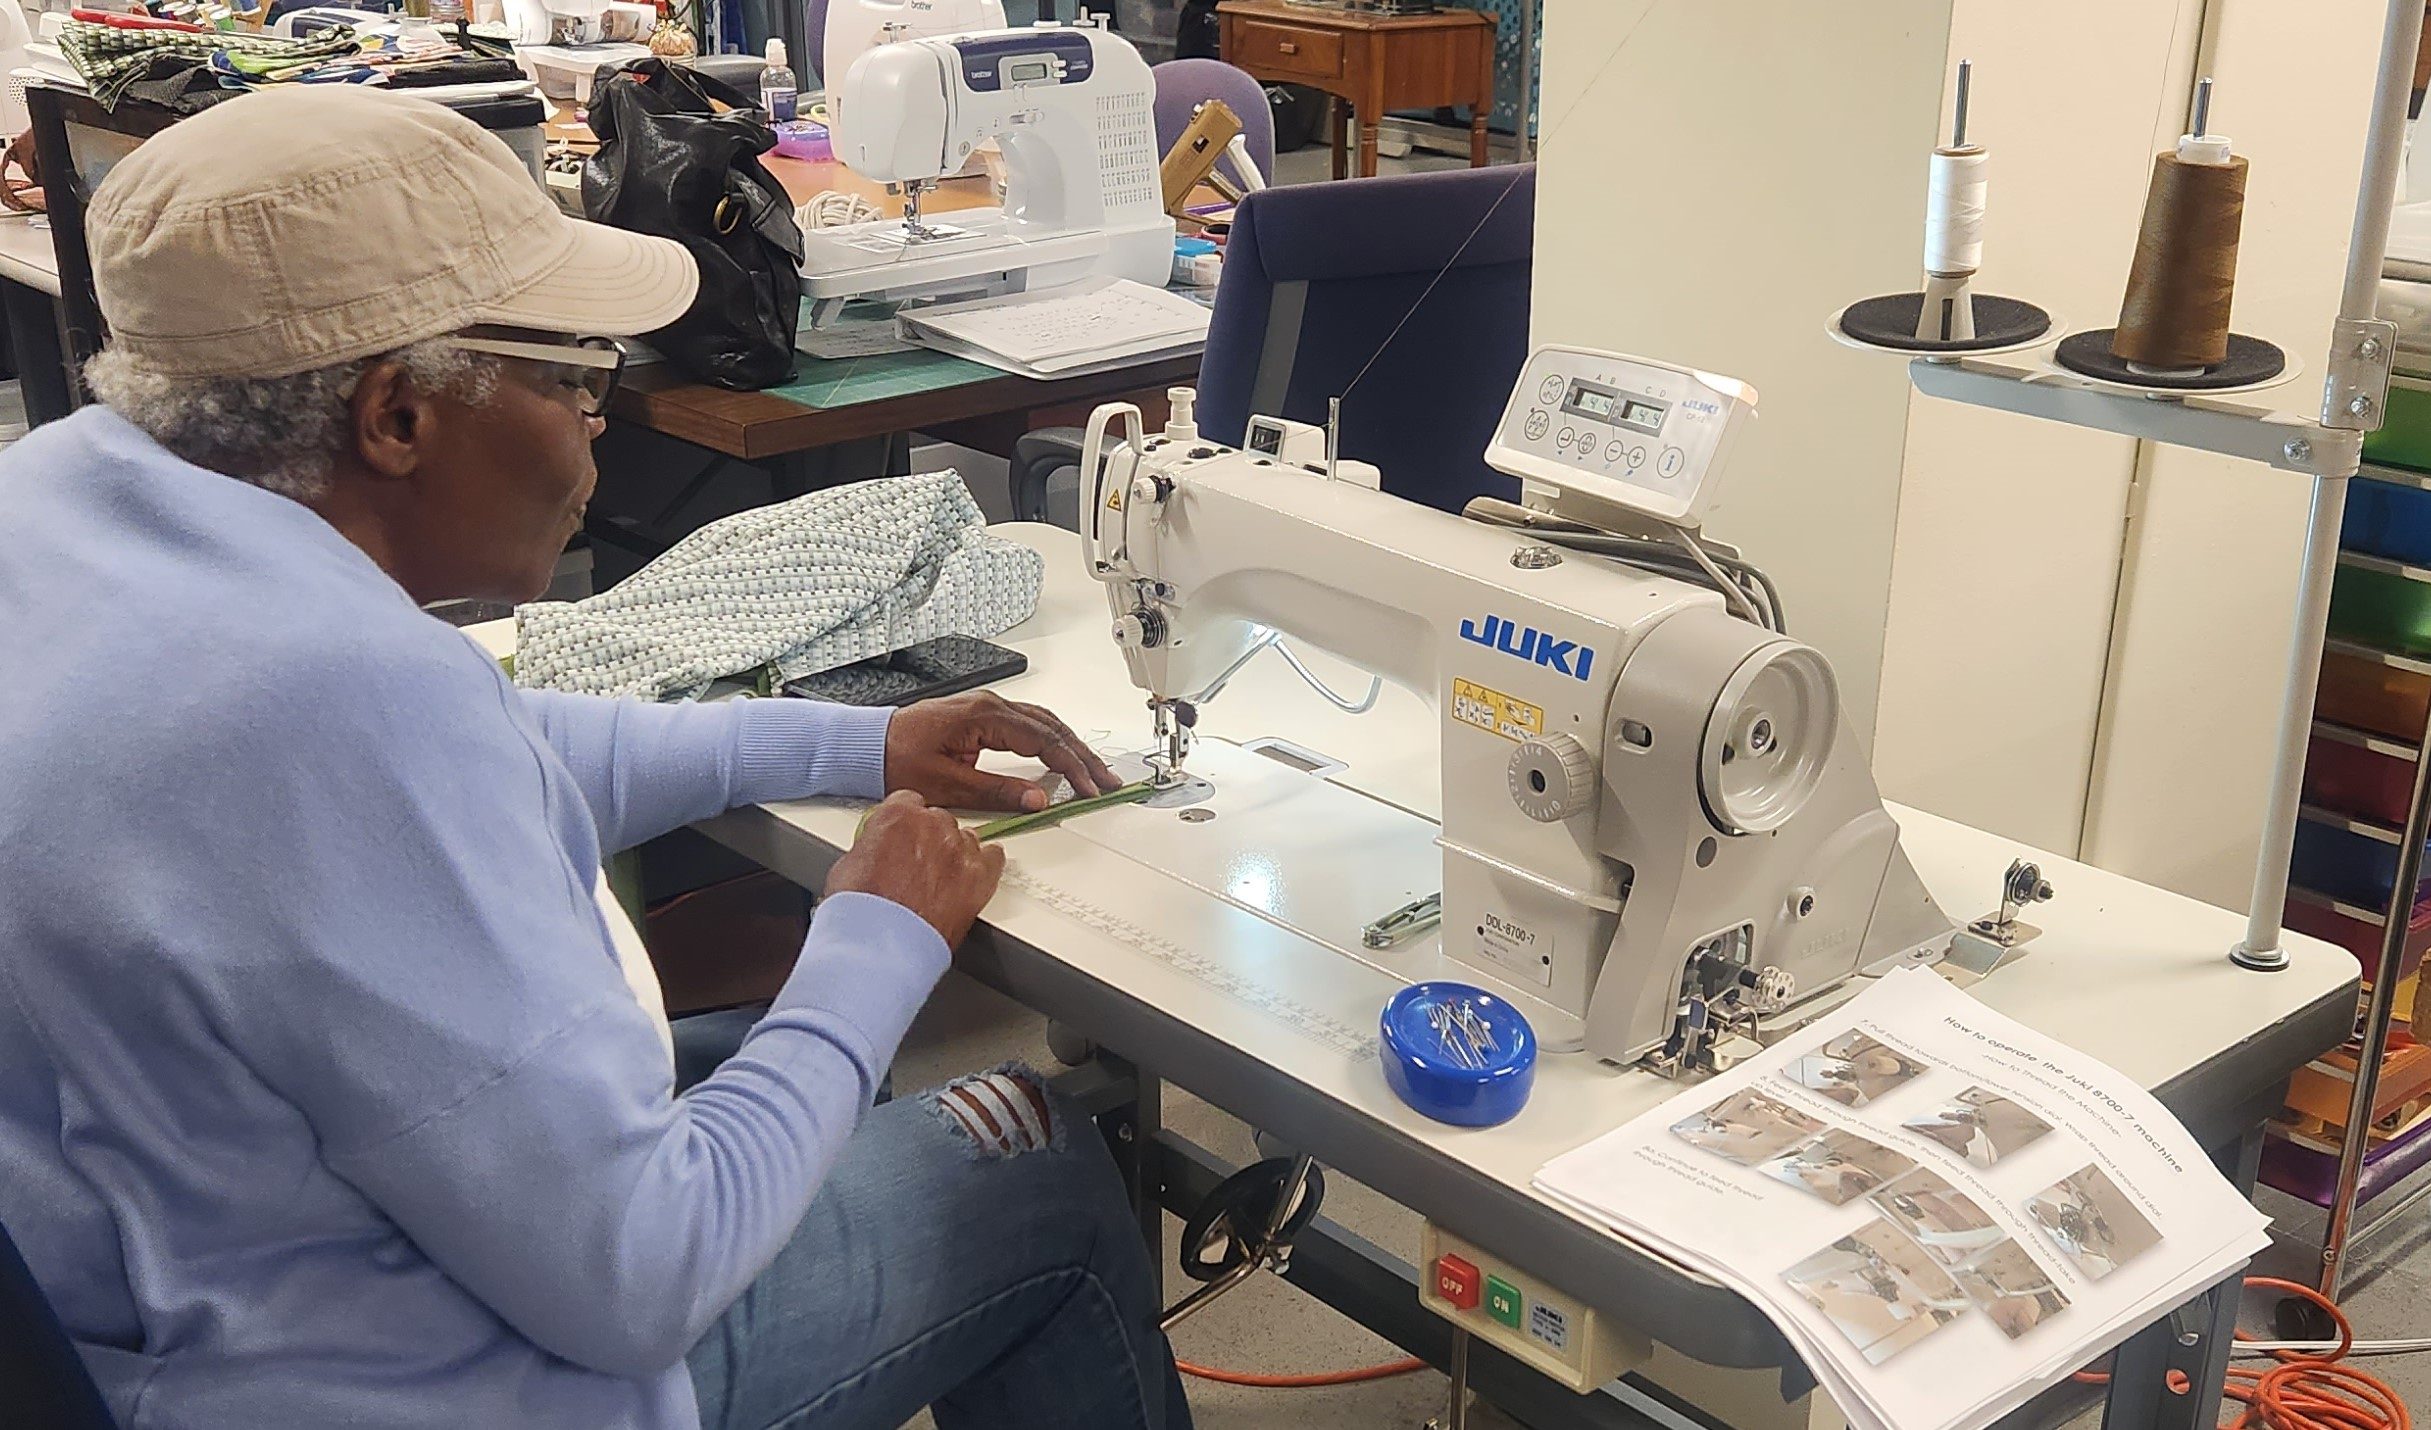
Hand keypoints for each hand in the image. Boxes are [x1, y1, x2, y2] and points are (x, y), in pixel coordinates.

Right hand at [826, 792, 1003, 946]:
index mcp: (898, 815)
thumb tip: (874, 854)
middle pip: (939, 820)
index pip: (908, 802)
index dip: (905, 820)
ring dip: (954, 852)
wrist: (883, 943)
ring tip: (943, 876)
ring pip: (965, 839)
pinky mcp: (980, 877)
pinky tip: (979, 871)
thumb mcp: (848, 866)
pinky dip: (986, 864)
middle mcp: (933, 825)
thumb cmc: (862, 911)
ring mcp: (960, 850)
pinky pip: (993, 858)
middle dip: (930, 838)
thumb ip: (870, 848)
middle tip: (918, 863)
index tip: (904, 834)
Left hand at [885, 690, 1119, 812]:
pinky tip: (1061, 757)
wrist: (865, 744)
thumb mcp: (946, 784)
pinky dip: (1051, 741)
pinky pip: (1028, 725)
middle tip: (1107, 781)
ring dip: (1071, 747)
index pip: (1044, 740)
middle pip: (1052, 728)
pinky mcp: (981, 718)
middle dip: (1083, 756)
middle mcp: (990, 706)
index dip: (1072, 766)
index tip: (1090, 788)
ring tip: (1093, 772)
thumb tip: (1038, 798)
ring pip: (1043, 724)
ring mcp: (987, 709)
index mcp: (984, 716)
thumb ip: (997, 792)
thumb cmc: (895, 758)